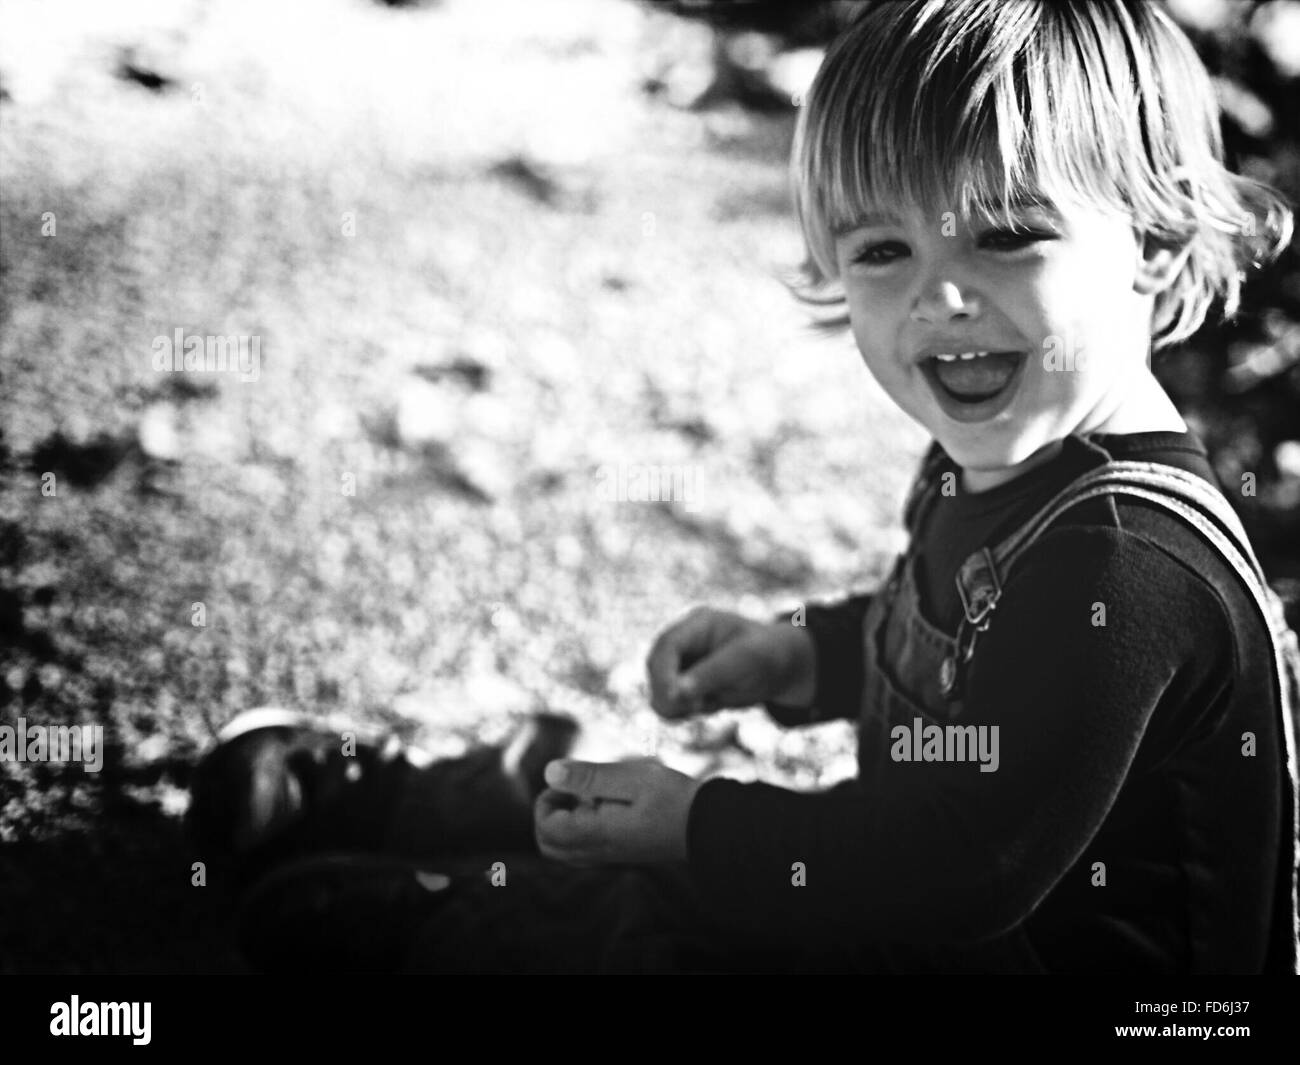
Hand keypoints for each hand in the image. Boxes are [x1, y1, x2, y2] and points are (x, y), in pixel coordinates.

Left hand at [534, 758, 703, 865]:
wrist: (710, 826)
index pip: (546, 828)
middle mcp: (598, 851)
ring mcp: (610, 856)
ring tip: (591, 796)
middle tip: (573, 789)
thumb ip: (589, 777)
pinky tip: (607, 807)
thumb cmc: (673, 797)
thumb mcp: (631, 778)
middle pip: (549, 845)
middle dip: (549, 814)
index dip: (547, 800)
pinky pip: (585, 850)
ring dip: (565, 822)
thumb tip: (549, 772)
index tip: (571, 780)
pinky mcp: (622, 853)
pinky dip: (582, 829)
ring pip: (566, 851)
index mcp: (595, 834)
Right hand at [645, 606, 814, 719]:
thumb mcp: (747, 659)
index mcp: (697, 624)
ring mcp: (680, 664)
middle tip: (697, 707)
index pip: (667, 646)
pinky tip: (707, 706)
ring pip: (658, 690)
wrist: (780, 668)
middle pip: (655, 669)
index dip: (664, 672)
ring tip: (709, 703)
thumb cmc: (767, 654)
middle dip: (669, 692)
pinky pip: (670, 705)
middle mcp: (683, 643)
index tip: (673, 698)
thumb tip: (676, 693)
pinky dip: (682, 712)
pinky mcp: (683, 686)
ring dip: (677, 705)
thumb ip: (711, 674)